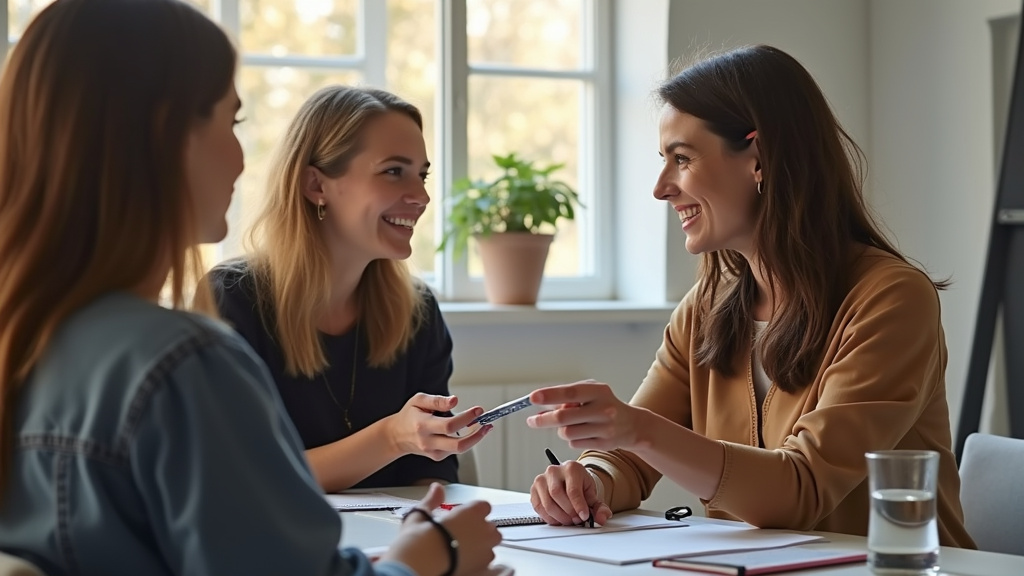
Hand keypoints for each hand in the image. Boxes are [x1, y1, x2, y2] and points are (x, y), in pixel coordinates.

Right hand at [384, 483, 500, 575]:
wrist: (421, 563)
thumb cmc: (420, 541)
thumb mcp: (421, 514)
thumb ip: (432, 500)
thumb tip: (436, 489)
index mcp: (473, 512)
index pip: (484, 506)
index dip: (474, 512)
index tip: (463, 517)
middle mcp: (484, 530)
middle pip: (491, 527)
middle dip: (480, 530)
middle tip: (460, 534)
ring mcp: (486, 551)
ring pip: (490, 546)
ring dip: (481, 546)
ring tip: (461, 550)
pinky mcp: (483, 569)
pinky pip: (487, 564)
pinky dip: (478, 562)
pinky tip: (463, 562)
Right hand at [387, 393, 491, 460]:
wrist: (397, 436)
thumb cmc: (409, 415)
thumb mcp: (419, 400)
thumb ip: (437, 401)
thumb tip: (455, 400)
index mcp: (422, 425)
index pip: (449, 426)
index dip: (467, 418)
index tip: (479, 410)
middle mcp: (428, 442)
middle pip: (458, 445)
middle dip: (477, 435)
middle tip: (487, 424)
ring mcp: (433, 452)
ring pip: (459, 449)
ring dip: (475, 438)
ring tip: (484, 426)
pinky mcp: (437, 457)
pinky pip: (455, 450)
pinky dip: (466, 440)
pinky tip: (469, 431)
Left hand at [526, 380, 646, 450]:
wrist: (632, 425)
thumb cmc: (605, 404)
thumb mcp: (591, 391)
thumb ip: (569, 396)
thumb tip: (543, 407)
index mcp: (599, 392)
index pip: (570, 393)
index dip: (550, 395)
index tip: (533, 398)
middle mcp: (603, 410)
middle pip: (563, 417)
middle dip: (543, 419)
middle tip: (532, 420)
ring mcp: (604, 429)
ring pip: (566, 433)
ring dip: (561, 430)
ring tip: (570, 424)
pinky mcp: (603, 444)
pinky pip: (574, 443)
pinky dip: (572, 439)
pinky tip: (582, 433)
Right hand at [530, 459, 611, 526]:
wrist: (570, 480)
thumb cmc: (580, 486)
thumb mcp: (592, 494)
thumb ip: (600, 507)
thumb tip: (602, 518)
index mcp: (571, 468)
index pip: (572, 489)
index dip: (578, 506)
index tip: (584, 516)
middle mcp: (554, 471)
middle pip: (557, 494)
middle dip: (568, 511)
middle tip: (576, 519)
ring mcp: (542, 479)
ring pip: (547, 502)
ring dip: (559, 516)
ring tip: (568, 520)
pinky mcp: (534, 489)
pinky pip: (538, 507)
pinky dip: (549, 517)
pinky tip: (558, 518)